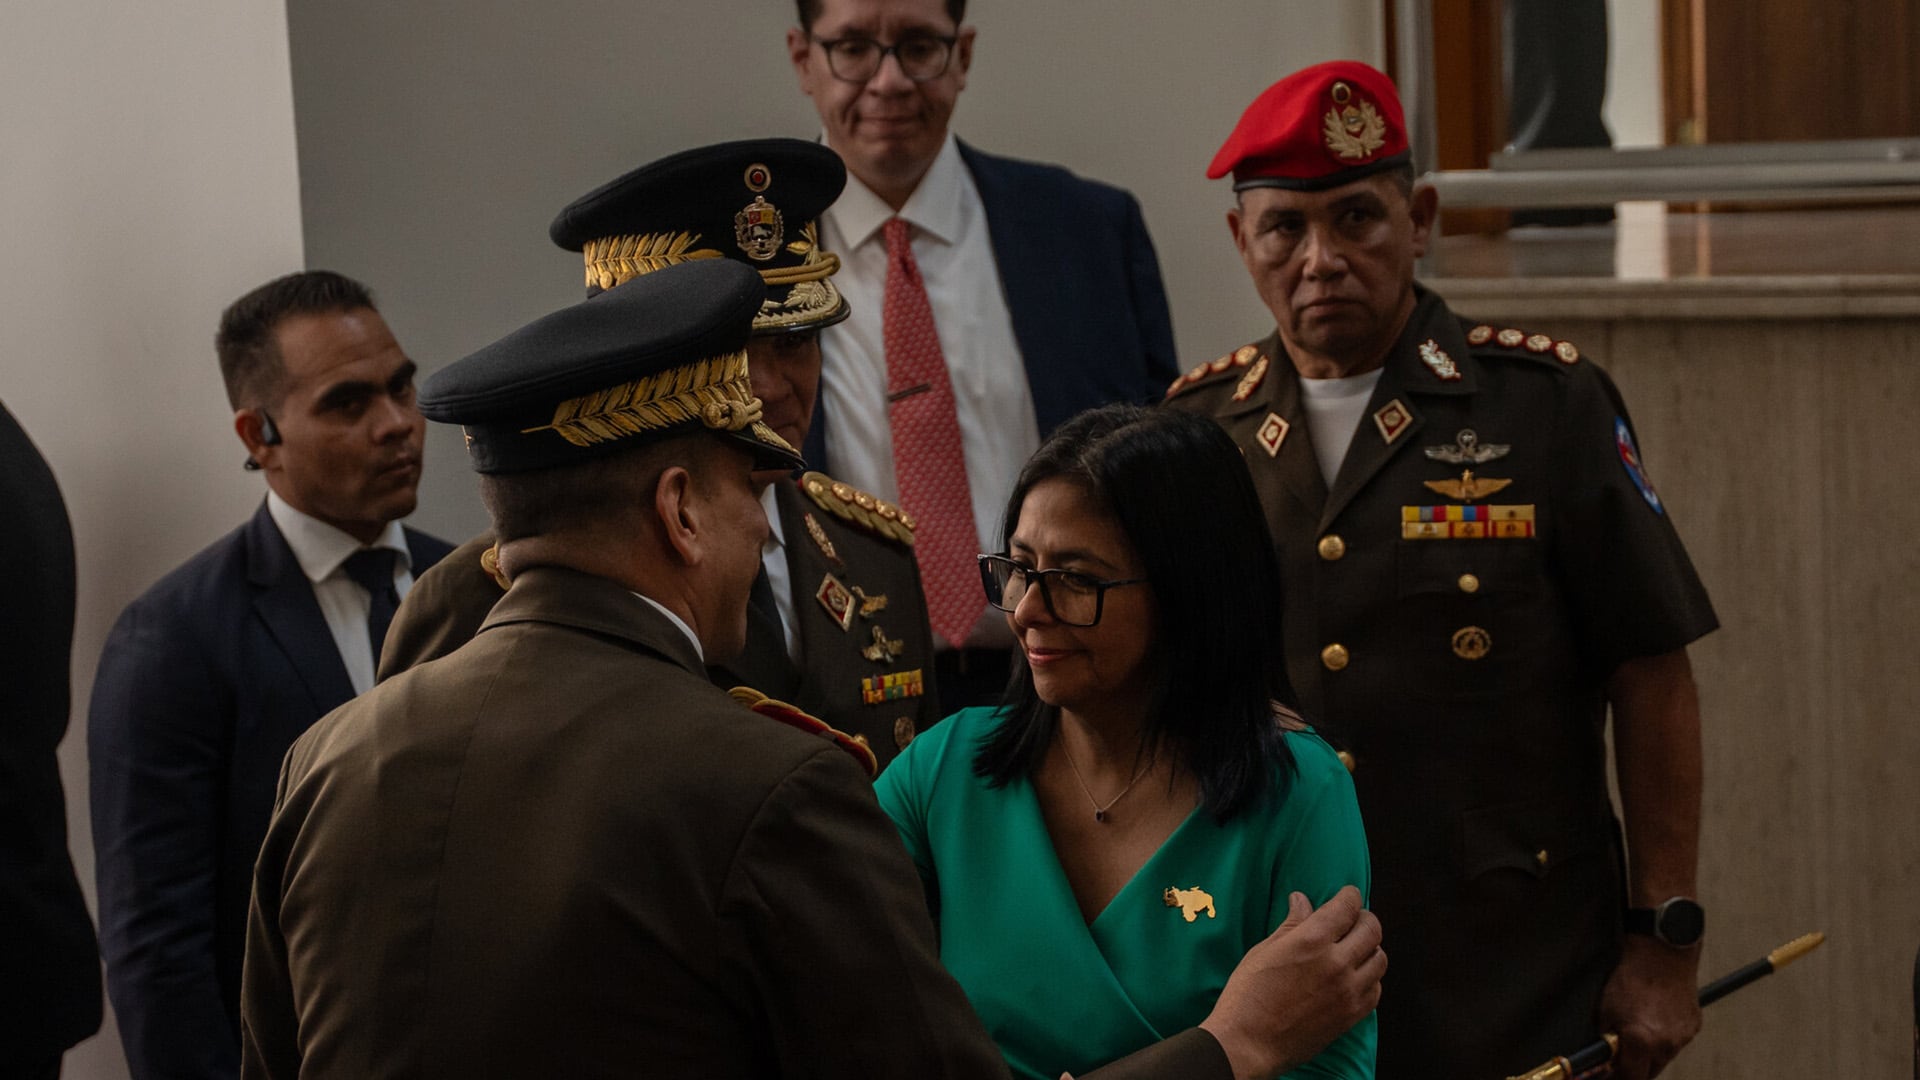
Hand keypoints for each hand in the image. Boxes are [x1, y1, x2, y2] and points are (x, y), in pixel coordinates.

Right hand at [1199, 886, 1384, 1079]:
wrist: (1248, 1043)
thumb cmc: (1247, 994)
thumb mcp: (1264, 951)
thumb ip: (1291, 925)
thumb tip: (1302, 901)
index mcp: (1312, 941)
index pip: (1347, 906)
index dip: (1350, 895)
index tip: (1347, 895)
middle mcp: (1336, 963)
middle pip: (1371, 929)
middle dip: (1365, 918)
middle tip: (1354, 919)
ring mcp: (1348, 991)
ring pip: (1380, 959)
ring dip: (1370, 948)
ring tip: (1356, 948)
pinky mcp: (1351, 1015)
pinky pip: (1376, 989)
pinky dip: (1370, 978)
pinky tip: (1355, 977)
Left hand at [1596, 935, 1701, 1078]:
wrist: (1662, 953)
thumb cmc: (1632, 976)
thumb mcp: (1605, 1009)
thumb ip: (1607, 1041)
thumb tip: (1604, 1058)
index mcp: (1641, 1041)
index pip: (1630, 1078)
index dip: (1616, 1078)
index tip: (1608, 1074)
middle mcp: (1665, 1045)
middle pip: (1648, 1073)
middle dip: (1633, 1069)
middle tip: (1620, 1059)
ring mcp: (1682, 1037)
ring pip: (1663, 1059)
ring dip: (1649, 1055)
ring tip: (1638, 1034)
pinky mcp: (1693, 1027)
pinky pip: (1676, 1043)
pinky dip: (1664, 1039)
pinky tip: (1655, 1022)